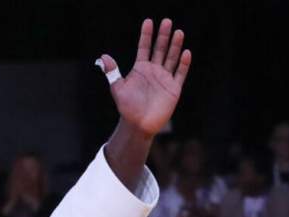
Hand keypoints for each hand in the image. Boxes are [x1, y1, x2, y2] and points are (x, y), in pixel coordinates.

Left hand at [98, 19, 191, 137]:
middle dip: (163, 36)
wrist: (138, 124)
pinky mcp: (174, 88)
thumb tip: (102, 57)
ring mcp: (164, 78)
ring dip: (175, 46)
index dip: (146, 35)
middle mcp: (154, 71)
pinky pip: (180, 73)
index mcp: (140, 69)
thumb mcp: (117, 88)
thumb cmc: (126, 107)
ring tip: (178, 32)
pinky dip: (183, 63)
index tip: (148, 22)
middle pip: (159, 49)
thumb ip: (112, 72)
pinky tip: (186, 52)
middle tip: (167, 21)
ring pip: (171, 58)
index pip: (144, 47)